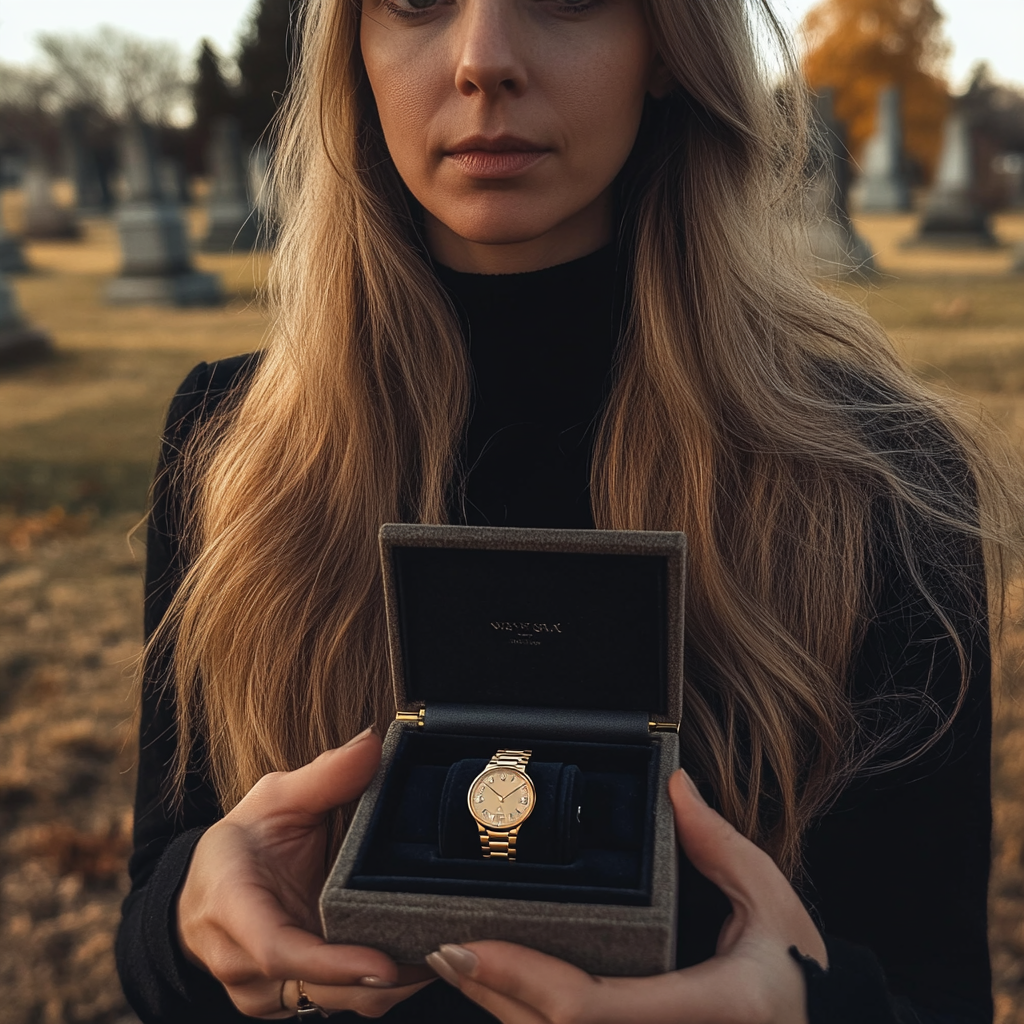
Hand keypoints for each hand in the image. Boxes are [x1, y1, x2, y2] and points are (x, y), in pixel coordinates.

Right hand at [176, 728, 433, 1017]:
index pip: (277, 949)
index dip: (331, 963)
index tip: (384, 963)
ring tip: (444, 953)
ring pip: (335, 1003)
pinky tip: (419, 960)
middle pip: (318, 988)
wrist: (207, 889)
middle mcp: (242, 962)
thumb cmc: (243, 841)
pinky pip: (338, 1004)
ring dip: (390, 987)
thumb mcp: (275, 798)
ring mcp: (263, 990)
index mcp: (231, 906)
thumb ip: (324, 775)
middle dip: (381, 978)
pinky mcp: (286, 1001)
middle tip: (444, 950)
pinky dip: (378, 987)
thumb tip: (373, 743)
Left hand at [426, 769, 826, 1023]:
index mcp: (706, 1012)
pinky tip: (508, 1001)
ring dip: (502, 1015)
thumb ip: (720, 845)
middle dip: (491, 995)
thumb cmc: (802, 979)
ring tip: (462, 967)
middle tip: (444, 947)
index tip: (465, 943)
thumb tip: (675, 786)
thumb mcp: (772, 904)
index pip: (585, 1006)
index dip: (517, 978)